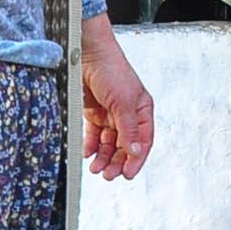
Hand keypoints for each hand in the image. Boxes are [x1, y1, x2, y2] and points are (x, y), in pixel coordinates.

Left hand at [81, 16, 153, 179]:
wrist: (88, 54)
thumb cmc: (112, 70)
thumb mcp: (124, 103)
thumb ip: (129, 129)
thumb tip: (136, 151)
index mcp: (142, 111)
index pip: (143, 141)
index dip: (136, 159)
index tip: (128, 174)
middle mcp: (127, 116)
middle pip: (125, 146)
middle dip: (118, 161)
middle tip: (109, 174)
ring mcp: (110, 115)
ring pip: (109, 144)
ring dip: (103, 157)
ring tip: (96, 168)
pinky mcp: (94, 114)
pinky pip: (94, 136)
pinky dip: (91, 146)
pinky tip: (87, 154)